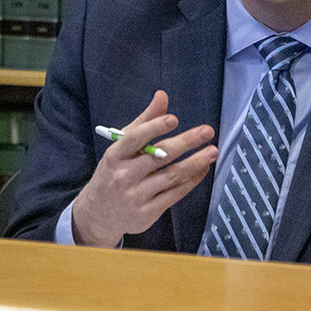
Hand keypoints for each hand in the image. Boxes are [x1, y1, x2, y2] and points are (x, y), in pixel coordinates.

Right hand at [71, 90, 217, 246]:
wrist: (99, 214)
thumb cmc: (113, 174)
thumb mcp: (121, 147)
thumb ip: (144, 122)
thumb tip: (162, 96)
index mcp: (114, 156)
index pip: (134, 138)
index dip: (154, 127)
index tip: (174, 119)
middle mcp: (124, 176)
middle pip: (158, 156)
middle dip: (185, 142)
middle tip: (206, 131)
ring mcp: (136, 196)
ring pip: (171, 176)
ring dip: (195, 163)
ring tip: (212, 151)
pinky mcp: (148, 212)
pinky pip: (175, 194)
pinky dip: (191, 180)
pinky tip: (202, 169)